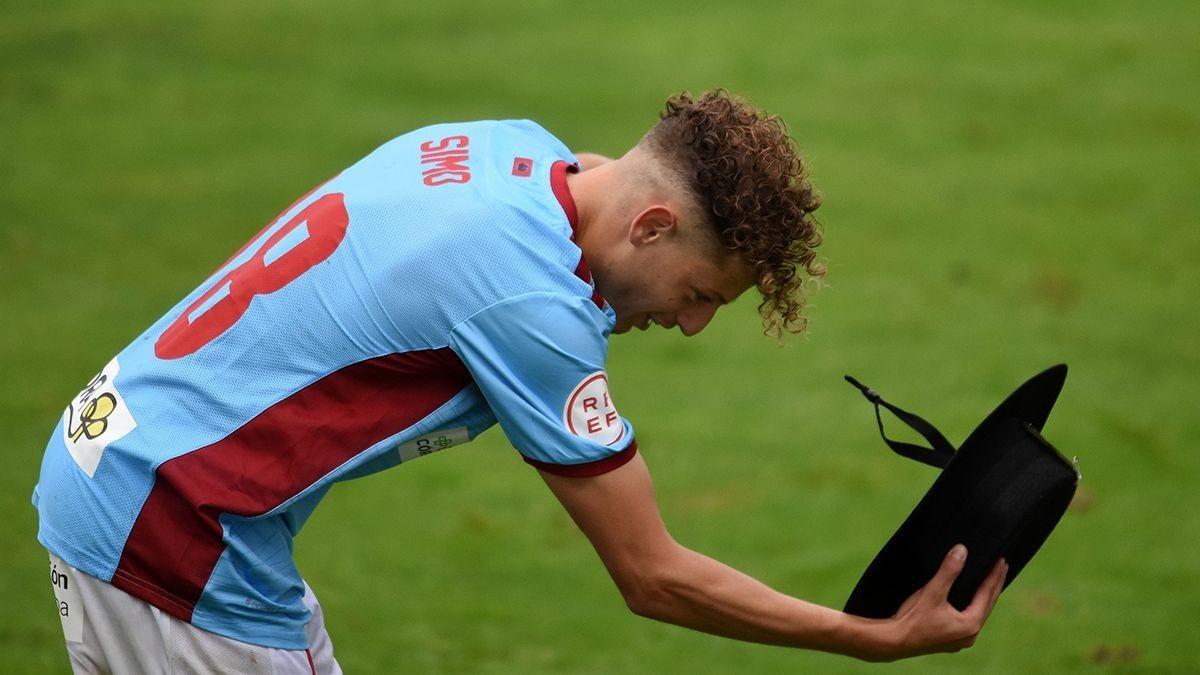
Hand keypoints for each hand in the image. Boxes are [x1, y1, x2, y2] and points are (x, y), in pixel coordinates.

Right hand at [877, 544, 1007, 660]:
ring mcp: (960, 640)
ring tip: (990, 581)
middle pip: (987, 605)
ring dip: (984, 596)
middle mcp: (970, 635)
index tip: (1001, 560)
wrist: (893, 642)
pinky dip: (972, 606)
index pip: (988, 594)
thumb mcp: (932, 592)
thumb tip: (962, 550)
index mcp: (970, 624)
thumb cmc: (913, 618)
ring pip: (978, 613)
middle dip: (994, 585)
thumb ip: (948, 571)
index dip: (994, 576)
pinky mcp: (950, 640)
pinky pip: (968, 619)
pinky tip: (969, 601)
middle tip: (1002, 566)